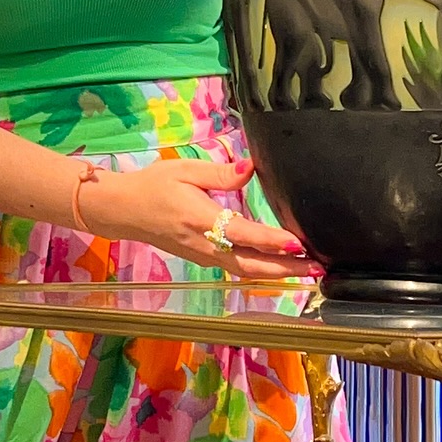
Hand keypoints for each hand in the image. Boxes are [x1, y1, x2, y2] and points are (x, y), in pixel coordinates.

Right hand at [77, 157, 315, 278]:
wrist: (123, 210)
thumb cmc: (153, 185)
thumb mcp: (183, 170)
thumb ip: (220, 173)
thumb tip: (251, 168)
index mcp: (200, 220)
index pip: (242, 234)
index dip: (270, 240)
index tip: (297, 243)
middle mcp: (205, 244)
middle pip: (250, 264)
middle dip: (286, 268)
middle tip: (318, 267)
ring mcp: (204, 256)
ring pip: (246, 271)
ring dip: (278, 273)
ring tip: (308, 270)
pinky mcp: (204, 259)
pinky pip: (238, 269)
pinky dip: (262, 271)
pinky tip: (281, 267)